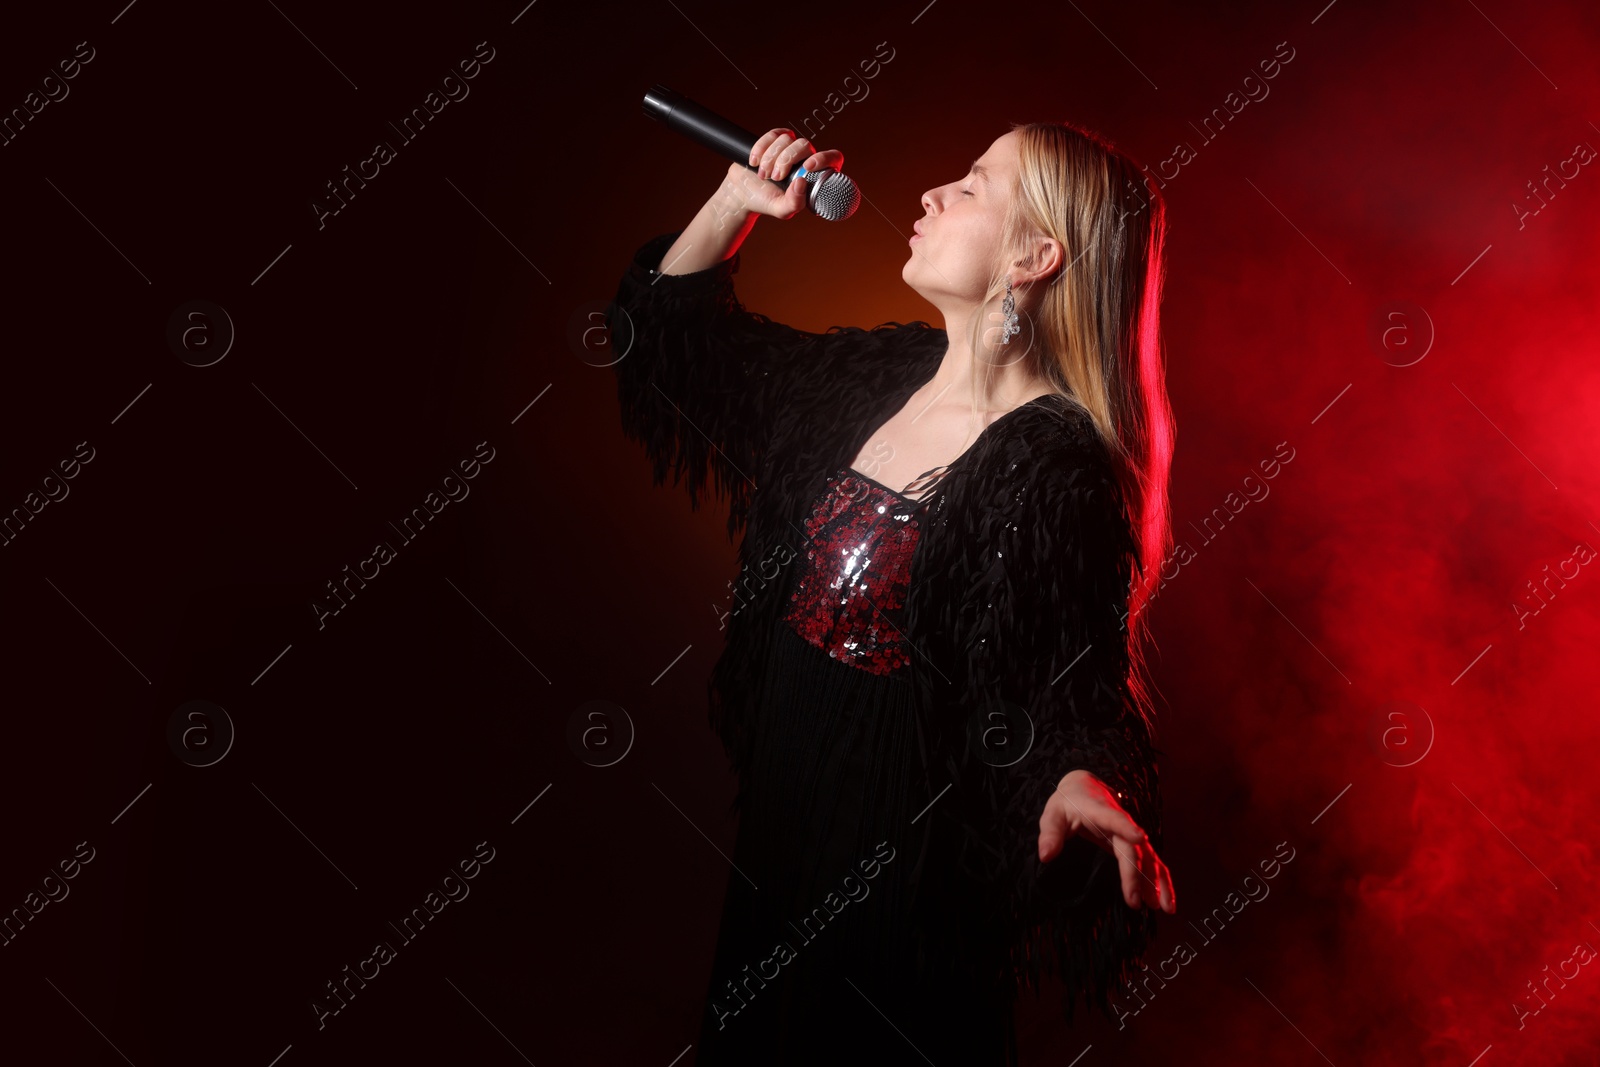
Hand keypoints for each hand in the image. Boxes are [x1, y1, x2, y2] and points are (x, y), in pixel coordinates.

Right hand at [725, 128, 843, 219]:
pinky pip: (773, 134)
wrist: (741, 193)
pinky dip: (761, 148)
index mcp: (814, 175)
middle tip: (775, 177)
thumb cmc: (765, 202)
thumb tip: (802, 182)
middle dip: (786, 160)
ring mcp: (789, 147)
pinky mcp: (774, 139)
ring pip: (786, 139)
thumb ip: (795, 202)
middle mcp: (805, 158)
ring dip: (770, 158)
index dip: (824, 158)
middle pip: (804, 145)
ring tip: (763, 175)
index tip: (807, 167)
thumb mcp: (782, 209)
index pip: (832, 158)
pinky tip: (755, 162)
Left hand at [1038, 769, 1175, 912]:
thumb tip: (1046, 856)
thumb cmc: (1068, 803)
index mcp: (1099, 810)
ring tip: (1163, 908)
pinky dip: (1162, 882)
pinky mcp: (1136, 845)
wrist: (1086, 788)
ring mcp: (1132, 834)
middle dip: (1136, 875)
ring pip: (1150, 858)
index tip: (1139, 838)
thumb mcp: (1053, 814)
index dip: (1126, 827)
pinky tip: (1167, 902)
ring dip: (1158, 882)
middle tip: (1135, 901)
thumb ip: (1050, 833)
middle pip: (1132, 849)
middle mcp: (1122, 822)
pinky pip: (1153, 863)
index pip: (1114, 819)